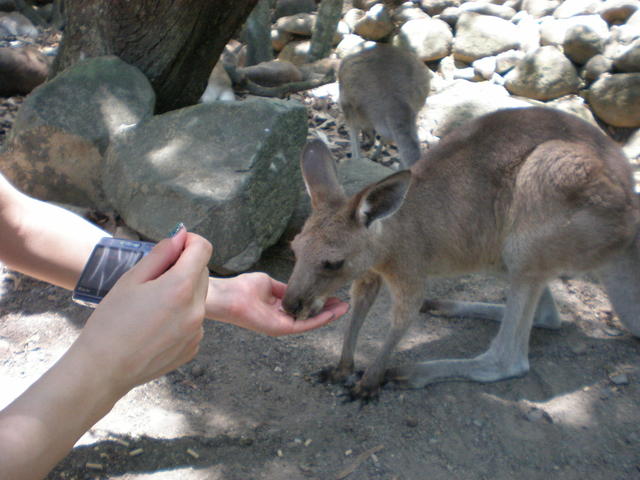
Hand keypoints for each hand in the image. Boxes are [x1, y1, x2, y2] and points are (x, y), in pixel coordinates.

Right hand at [72, 227, 211, 394]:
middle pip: (202, 273)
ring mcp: (197, 331)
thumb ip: (161, 254)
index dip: (190, 241)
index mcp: (181, 287)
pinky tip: (156, 325)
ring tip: (152, 306)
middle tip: (154, 278)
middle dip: (184, 267)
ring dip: (183, 293)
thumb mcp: (131, 279)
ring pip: (198, 297)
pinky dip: (181, 316)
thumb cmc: (111, 322)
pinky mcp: (193, 346)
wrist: (104, 369)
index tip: (176, 245)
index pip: (203, 249)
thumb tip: (180, 236)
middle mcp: (196, 309)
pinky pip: (194, 320)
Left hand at [207, 272, 348, 335]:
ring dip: (328, 316)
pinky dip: (318, 319)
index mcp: (279, 309)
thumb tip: (297, 287)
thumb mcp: (270, 284)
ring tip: (343, 309)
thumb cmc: (243, 288)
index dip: (319, 302)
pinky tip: (331, 313)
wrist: (229, 295)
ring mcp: (281, 326)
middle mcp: (281, 320)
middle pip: (310, 316)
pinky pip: (303, 325)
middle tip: (344, 304)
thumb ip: (284, 289)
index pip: (304, 307)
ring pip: (310, 322)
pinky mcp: (279, 329)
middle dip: (328, 310)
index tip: (333, 295)